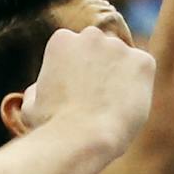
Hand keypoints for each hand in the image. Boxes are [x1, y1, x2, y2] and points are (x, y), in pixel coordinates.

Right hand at [18, 25, 155, 154]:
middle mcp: (91, 36)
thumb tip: (40, 87)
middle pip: (101, 47)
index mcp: (62, 40)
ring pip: (123, 58)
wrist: (83, 137)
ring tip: (111, 104)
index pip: (76, 47)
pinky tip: (127, 103)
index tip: (77, 90)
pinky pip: (143, 69)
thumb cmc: (52, 126)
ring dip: (119, 74)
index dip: (77, 70)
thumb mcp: (30, 105)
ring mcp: (119, 47)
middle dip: (100, 66)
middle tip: (98, 95)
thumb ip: (37, 88)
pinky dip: (139, 84)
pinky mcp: (143, 61)